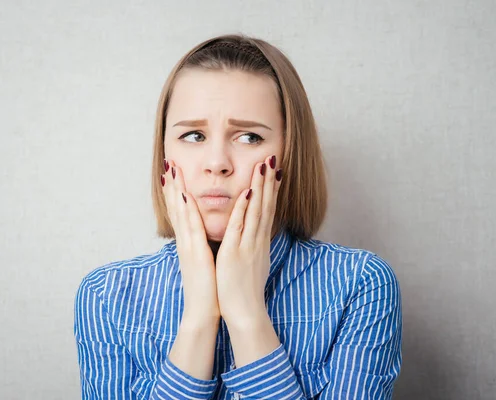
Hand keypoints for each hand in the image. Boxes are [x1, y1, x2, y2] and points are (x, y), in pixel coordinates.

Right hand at [161, 159, 219, 321]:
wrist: (203, 311)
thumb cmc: (207, 288)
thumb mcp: (203, 262)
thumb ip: (201, 247)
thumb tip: (203, 237)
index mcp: (189, 243)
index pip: (181, 212)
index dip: (176, 192)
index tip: (174, 174)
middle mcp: (185, 241)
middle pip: (176, 207)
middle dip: (172, 185)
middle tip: (168, 163)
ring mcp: (188, 246)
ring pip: (180, 213)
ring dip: (176, 190)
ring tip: (172, 170)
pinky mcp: (195, 253)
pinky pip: (192, 228)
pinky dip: (188, 211)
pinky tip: (185, 196)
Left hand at [215, 155, 281, 326]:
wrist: (245, 312)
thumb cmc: (244, 289)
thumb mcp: (252, 263)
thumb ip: (252, 247)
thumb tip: (255, 236)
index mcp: (259, 242)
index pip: (267, 211)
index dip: (270, 190)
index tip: (273, 171)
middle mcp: (257, 240)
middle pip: (265, 206)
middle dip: (268, 181)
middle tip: (272, 158)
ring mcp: (248, 245)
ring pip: (256, 211)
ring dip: (260, 187)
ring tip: (264, 165)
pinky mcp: (236, 253)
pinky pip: (241, 227)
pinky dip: (244, 210)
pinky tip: (247, 193)